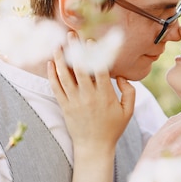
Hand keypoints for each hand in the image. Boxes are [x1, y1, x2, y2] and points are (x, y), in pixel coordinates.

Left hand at [47, 35, 134, 153]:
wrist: (94, 147)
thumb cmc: (113, 128)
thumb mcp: (128, 111)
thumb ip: (130, 92)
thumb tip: (122, 76)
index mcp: (106, 95)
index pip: (99, 69)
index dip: (95, 53)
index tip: (91, 41)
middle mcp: (89, 96)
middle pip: (80, 68)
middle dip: (75, 49)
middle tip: (71, 34)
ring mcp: (75, 101)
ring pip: (65, 76)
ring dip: (60, 58)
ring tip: (57, 44)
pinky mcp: (65, 107)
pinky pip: (56, 88)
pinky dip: (52, 75)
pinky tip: (50, 63)